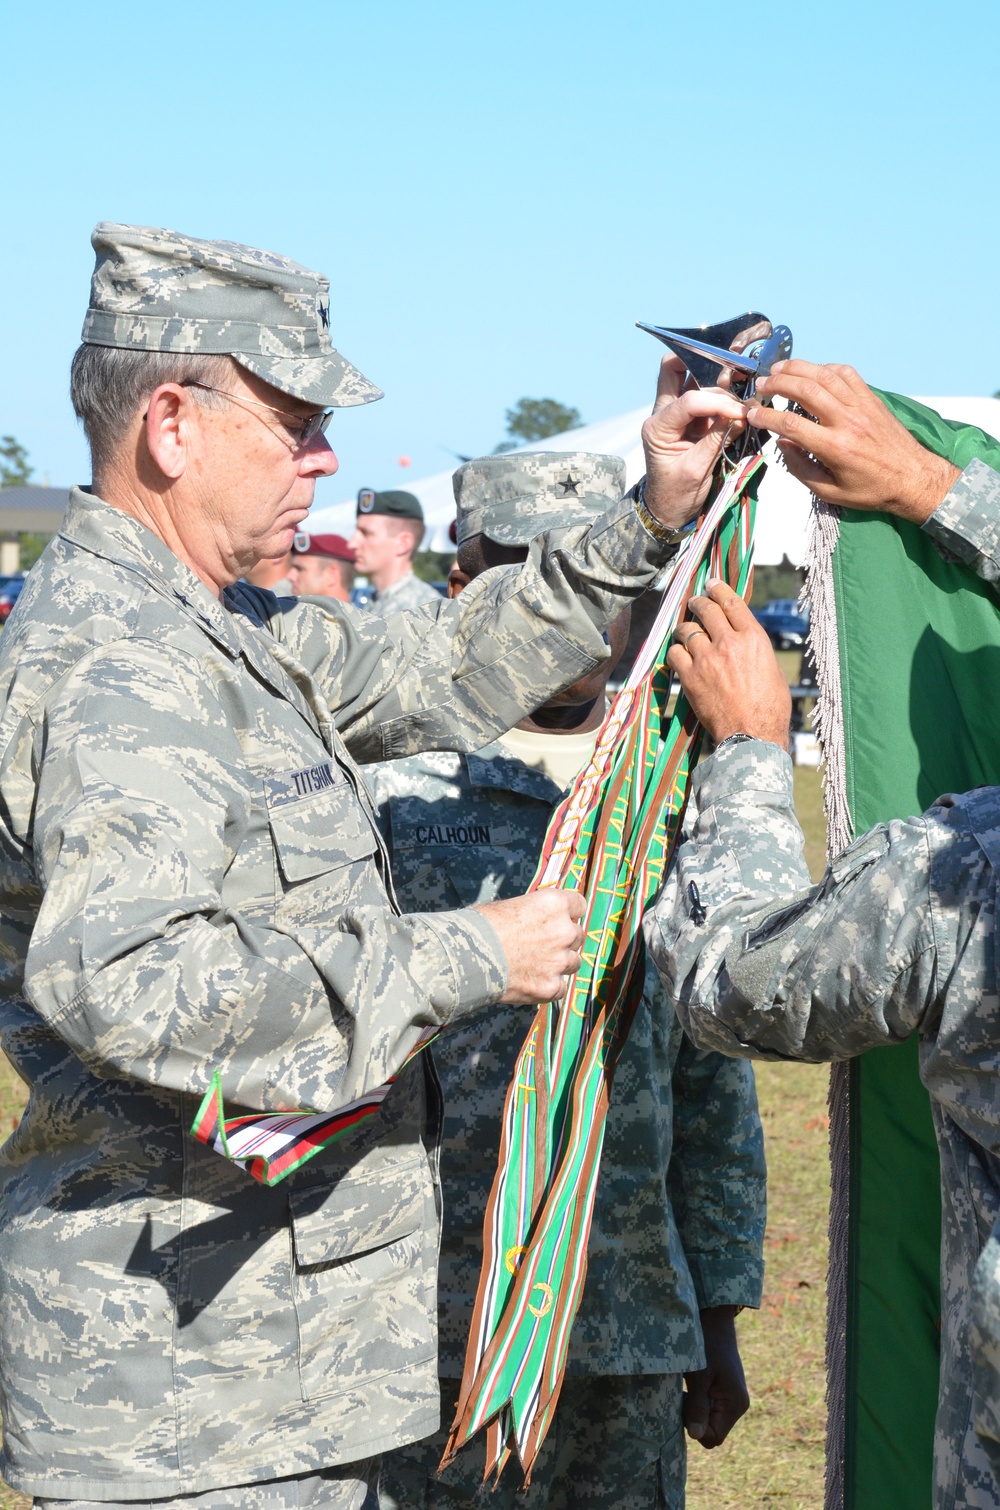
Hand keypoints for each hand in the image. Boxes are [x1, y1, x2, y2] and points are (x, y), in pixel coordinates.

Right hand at [476, 889, 585, 1003]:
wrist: (467, 956)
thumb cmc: (481, 925)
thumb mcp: (510, 906)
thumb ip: (533, 912)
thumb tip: (536, 918)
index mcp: (555, 904)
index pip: (580, 905)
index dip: (569, 913)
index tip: (559, 919)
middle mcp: (564, 931)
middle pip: (578, 935)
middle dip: (564, 940)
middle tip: (543, 945)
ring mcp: (559, 961)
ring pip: (573, 962)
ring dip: (559, 963)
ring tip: (536, 965)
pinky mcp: (551, 987)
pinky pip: (561, 988)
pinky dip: (550, 986)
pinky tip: (532, 982)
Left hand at [641, 357, 748, 529]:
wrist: (667, 509)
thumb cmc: (676, 494)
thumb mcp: (697, 470)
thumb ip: (717, 440)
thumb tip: (743, 416)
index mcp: (657, 428)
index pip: (689, 401)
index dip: (718, 402)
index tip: (741, 413)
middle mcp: (662, 414)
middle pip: (674, 370)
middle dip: (704, 365)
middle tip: (734, 374)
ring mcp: (675, 413)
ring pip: (690, 377)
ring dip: (717, 381)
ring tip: (741, 394)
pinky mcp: (689, 418)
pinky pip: (704, 395)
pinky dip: (722, 395)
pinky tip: (739, 400)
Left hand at [666, 580, 790, 746]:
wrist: (752, 735)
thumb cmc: (769, 708)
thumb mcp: (772, 669)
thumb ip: (754, 649)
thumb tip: (742, 640)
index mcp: (754, 638)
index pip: (732, 602)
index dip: (719, 589)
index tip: (711, 584)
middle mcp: (729, 643)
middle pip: (706, 609)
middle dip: (698, 602)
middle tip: (694, 603)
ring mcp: (707, 659)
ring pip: (686, 629)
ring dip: (684, 628)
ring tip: (684, 631)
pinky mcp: (689, 676)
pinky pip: (674, 653)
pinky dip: (675, 652)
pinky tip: (678, 656)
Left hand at [683, 1306, 749, 1448]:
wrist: (714, 1317)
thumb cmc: (706, 1343)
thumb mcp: (699, 1376)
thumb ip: (697, 1406)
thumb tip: (696, 1436)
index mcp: (735, 1404)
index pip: (714, 1438)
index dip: (696, 1429)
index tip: (685, 1404)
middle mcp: (737, 1405)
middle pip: (712, 1430)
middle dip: (695, 1419)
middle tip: (685, 1394)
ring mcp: (731, 1397)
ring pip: (709, 1419)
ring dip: (695, 1409)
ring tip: (688, 1387)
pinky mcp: (723, 1390)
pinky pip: (709, 1407)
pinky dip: (697, 1400)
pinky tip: (691, 1384)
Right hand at [747, 360, 960, 523]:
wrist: (913, 478)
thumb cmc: (871, 490)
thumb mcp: (830, 492)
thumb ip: (800, 468)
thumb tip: (782, 443)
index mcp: (834, 447)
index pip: (791, 424)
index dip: (766, 416)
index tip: (752, 413)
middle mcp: (847, 421)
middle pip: (805, 390)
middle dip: (777, 383)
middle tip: (761, 385)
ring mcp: (861, 405)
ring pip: (823, 375)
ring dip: (797, 368)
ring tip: (778, 369)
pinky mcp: (871, 398)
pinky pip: (846, 373)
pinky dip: (825, 368)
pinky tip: (812, 372)